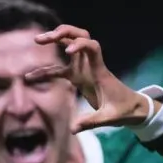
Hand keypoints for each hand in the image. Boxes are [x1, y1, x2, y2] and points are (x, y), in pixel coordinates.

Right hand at [30, 25, 153, 132]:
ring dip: (54, 40)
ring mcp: (84, 69)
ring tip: (37, 40)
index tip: (67, 50)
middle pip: (79, 36)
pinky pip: (59, 69)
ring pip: (69, 45)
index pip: (92, 46)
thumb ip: (91, 122)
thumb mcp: (109, 118)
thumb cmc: (123, 110)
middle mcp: (90, 65)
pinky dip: (46, 70)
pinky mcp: (78, 77)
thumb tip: (72, 129)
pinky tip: (30, 77)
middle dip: (63, 32)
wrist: (132, 108)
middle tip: (45, 38)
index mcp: (99, 70)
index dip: (80, 43)